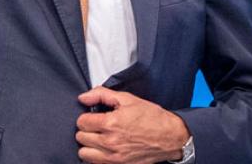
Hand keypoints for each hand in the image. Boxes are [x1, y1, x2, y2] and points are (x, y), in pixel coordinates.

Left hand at [75, 87, 190, 163]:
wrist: (171, 136)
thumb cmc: (151, 117)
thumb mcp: (126, 99)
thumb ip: (100, 94)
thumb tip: (82, 98)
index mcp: (110, 123)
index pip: (81, 122)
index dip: (86, 117)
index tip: (94, 117)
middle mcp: (111, 142)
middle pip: (81, 138)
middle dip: (87, 131)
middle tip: (97, 128)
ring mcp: (115, 157)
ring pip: (84, 154)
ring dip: (89, 146)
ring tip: (99, 139)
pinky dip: (97, 158)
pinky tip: (104, 150)